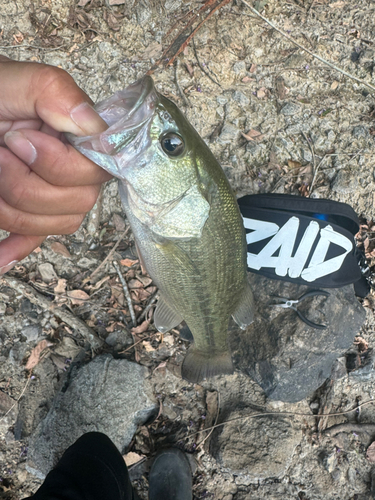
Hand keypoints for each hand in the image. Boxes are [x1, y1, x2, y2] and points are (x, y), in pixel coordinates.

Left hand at [0, 56, 110, 274]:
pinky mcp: (29, 210)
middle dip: (28, 183)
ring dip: (14, 205)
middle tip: (2, 151)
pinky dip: (17, 248)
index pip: (97, 171)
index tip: (19, 139)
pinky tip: (1, 258)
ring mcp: (52, 193)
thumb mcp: (12, 81)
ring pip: (56, 224)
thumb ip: (54, 91)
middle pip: (78, 204)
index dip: (58, 165)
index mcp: (78, 137)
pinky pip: (35, 239)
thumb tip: (91, 123)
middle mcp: (74, 168)